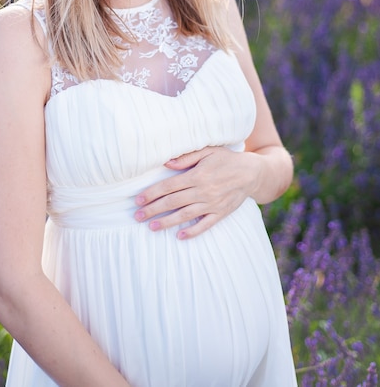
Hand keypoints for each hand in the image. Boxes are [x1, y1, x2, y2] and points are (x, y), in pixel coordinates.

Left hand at [134, 146, 258, 238]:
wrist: (251, 173)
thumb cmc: (226, 159)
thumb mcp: (208, 151)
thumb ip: (186, 157)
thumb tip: (166, 163)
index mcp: (197, 175)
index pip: (169, 186)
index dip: (152, 193)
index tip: (138, 200)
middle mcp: (203, 191)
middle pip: (172, 202)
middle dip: (153, 209)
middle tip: (137, 216)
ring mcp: (212, 204)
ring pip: (185, 215)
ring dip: (167, 222)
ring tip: (151, 227)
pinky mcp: (220, 213)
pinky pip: (205, 225)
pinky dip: (192, 232)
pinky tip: (179, 236)